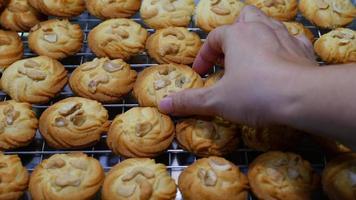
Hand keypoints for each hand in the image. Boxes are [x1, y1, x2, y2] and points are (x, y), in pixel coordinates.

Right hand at [158, 6, 316, 125]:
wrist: (303, 97)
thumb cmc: (255, 94)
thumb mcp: (217, 101)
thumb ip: (190, 101)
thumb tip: (164, 104)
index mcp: (237, 36)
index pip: (214, 38)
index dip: (205, 55)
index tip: (201, 73)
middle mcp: (260, 29)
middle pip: (244, 17)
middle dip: (234, 32)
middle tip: (228, 54)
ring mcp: (284, 36)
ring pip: (268, 23)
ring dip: (257, 35)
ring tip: (250, 55)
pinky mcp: (301, 49)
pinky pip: (291, 38)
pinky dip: (282, 45)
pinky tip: (279, 59)